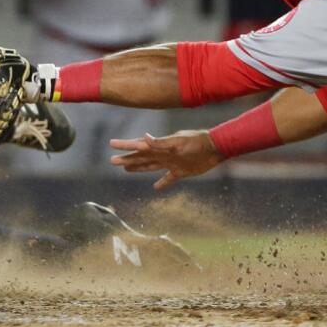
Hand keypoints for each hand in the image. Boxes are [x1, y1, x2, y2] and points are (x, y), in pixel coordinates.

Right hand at [109, 130, 223, 190]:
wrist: (215, 148)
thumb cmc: (197, 142)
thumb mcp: (178, 142)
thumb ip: (161, 142)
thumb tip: (144, 138)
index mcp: (160, 146)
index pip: (139, 146)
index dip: (125, 145)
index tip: (111, 144)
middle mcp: (163, 154)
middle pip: (141, 157)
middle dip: (127, 158)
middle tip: (113, 160)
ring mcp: (171, 163)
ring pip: (150, 166)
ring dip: (138, 167)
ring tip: (126, 169)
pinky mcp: (181, 171)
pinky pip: (168, 179)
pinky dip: (162, 183)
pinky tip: (155, 188)